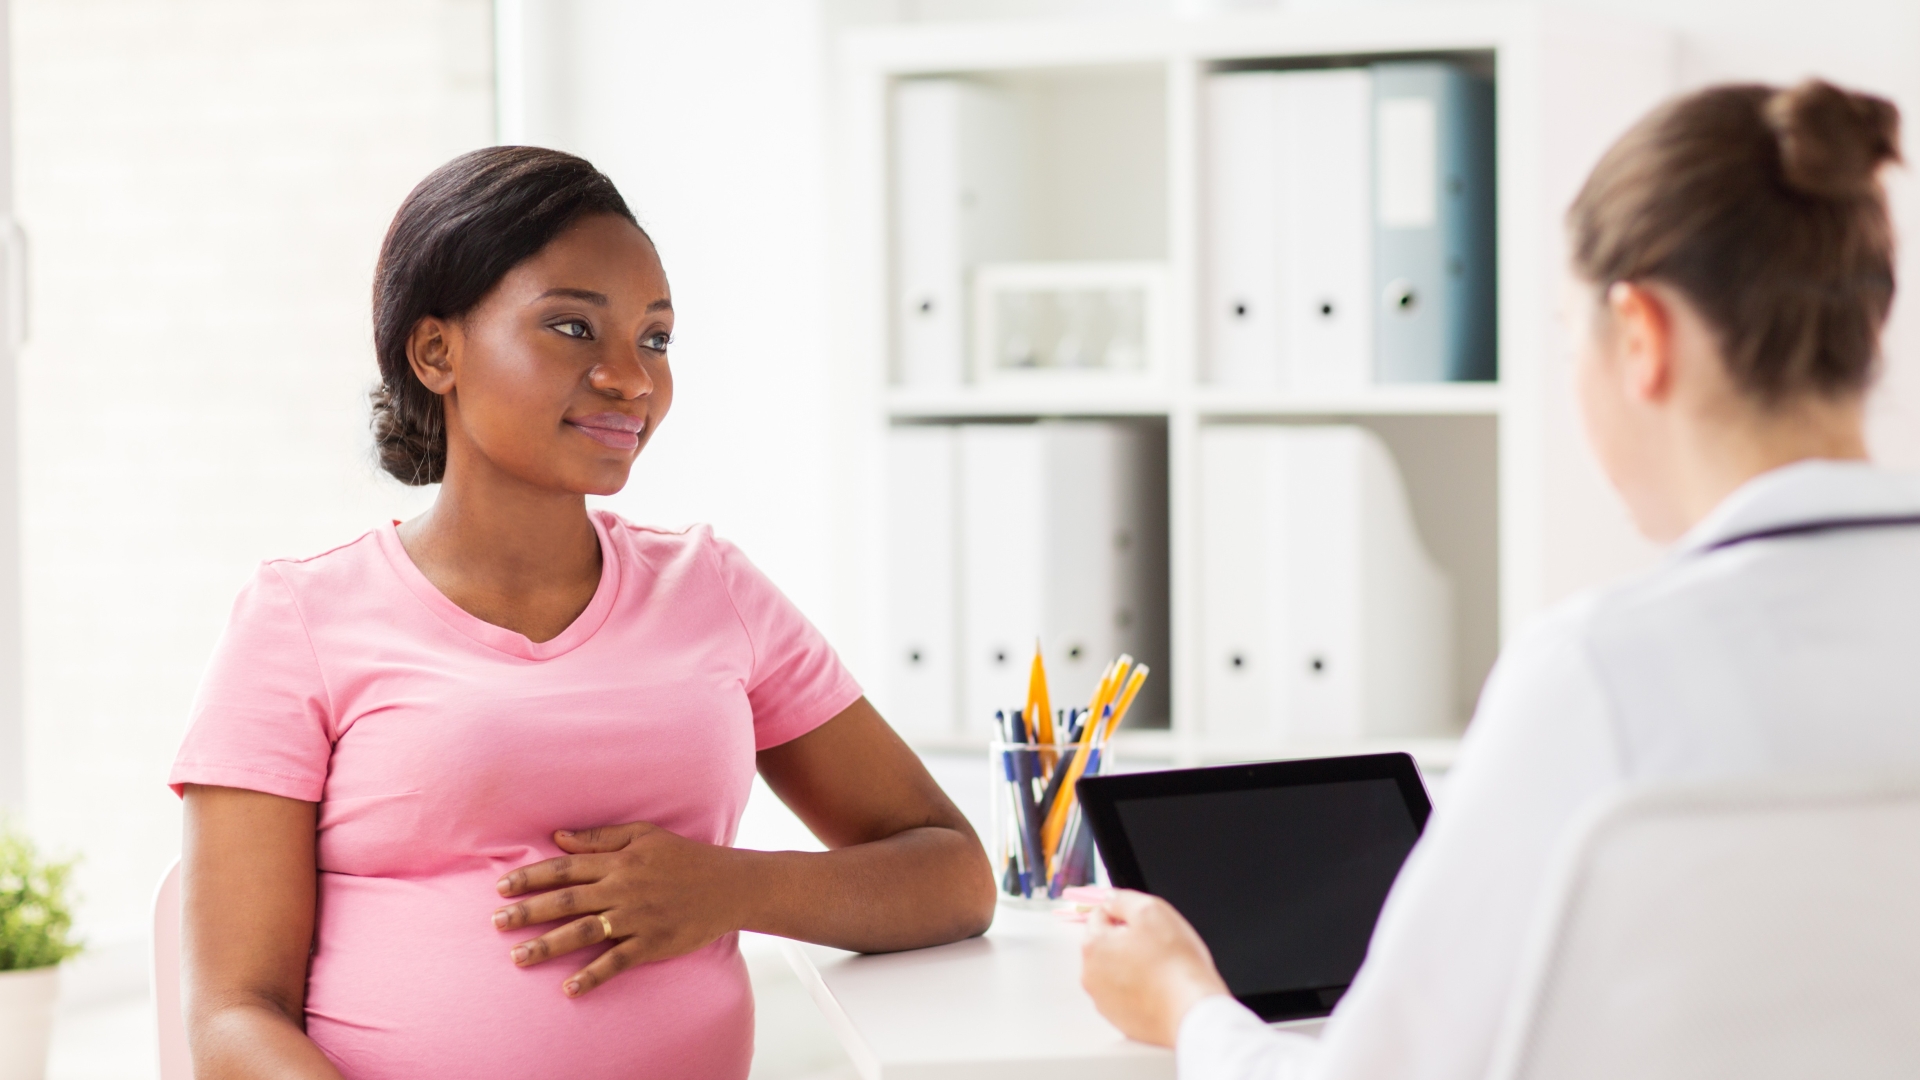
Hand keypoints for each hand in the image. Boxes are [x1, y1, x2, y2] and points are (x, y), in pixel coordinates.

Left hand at [493, 822, 747, 997]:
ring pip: (583, 933)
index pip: (565, 869)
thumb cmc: (685, 857)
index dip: (531, 877)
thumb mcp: (645, 834)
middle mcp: (622, 889)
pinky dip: (593, 976)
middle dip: (527, 912)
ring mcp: (637, 918)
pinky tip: (569, 989)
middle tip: (496, 923)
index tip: (501, 887)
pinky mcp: (653, 943)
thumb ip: (601, 837)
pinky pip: (618, 962)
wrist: (730, 885)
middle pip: (566, 902)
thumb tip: (558, 837)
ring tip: (518, 958)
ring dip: (548, 946)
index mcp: (618, 861)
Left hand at [1080, 890, 1230, 1046]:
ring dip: (1133, 965)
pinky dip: (1139, 990)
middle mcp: (1091, 976)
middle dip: (1127, 940)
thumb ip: (1123, 899)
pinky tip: (1160, 988)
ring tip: (1161, 969)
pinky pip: (1127, 995)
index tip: (1145, 922)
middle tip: (1157, 945)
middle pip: (1106, 944)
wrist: (1192, 1011)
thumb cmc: (1175, 963)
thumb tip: (1110, 898)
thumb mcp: (1151, 911)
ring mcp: (1104, 1001)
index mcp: (1093, 946)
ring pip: (1116, 970)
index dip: (1125, 913)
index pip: (1100, 915)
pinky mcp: (1120, 1020)